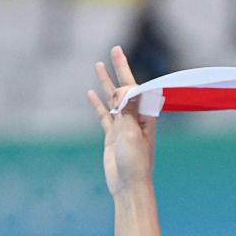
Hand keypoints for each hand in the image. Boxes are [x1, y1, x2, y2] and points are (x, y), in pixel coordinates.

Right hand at [87, 46, 155, 196]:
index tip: (118, 57)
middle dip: (120, 69)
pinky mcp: (113, 137)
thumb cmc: (136, 162)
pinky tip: (90, 93)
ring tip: (98, 65)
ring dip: (106, 83)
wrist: (130, 186)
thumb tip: (121, 88)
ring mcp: (123, 127)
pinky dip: (97, 104)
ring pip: (113, 99)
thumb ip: (126, 110)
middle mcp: (136, 119)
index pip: (137, 88)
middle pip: (126, 88)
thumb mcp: (131, 133)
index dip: (127, 71)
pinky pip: (103, 115)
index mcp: (146, 117)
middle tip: (115, 49)